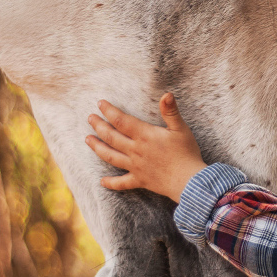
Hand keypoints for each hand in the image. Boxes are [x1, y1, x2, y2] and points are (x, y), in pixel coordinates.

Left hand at [86, 93, 206, 202]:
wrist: (189, 181)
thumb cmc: (186, 153)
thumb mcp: (181, 129)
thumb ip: (171, 111)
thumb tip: (166, 94)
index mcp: (145, 136)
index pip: (122, 120)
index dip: (109, 111)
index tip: (100, 103)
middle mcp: (136, 150)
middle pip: (111, 137)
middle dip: (99, 126)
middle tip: (90, 118)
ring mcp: (136, 166)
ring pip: (111, 156)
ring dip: (98, 147)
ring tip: (88, 140)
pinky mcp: (140, 180)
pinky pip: (122, 183)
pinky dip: (111, 183)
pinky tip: (102, 181)